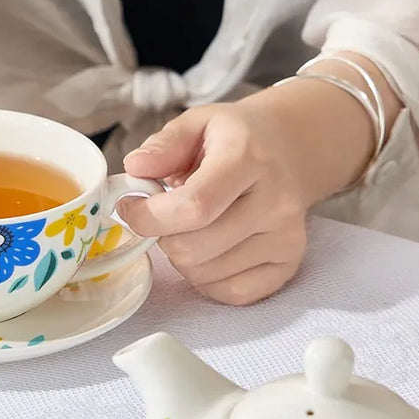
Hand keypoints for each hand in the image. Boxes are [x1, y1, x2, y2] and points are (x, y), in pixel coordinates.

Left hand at [120, 55, 398, 304]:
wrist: (287, 152)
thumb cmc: (232, 142)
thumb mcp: (196, 124)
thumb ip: (163, 145)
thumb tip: (135, 168)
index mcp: (248, 158)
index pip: (193, 206)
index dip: (149, 217)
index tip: (130, 209)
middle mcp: (275, 201)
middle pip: (193, 248)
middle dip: (163, 238)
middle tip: (165, 219)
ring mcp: (286, 237)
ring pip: (204, 274)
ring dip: (183, 258)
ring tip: (192, 230)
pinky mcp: (288, 265)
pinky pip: (230, 293)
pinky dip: (207, 279)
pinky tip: (210, 251)